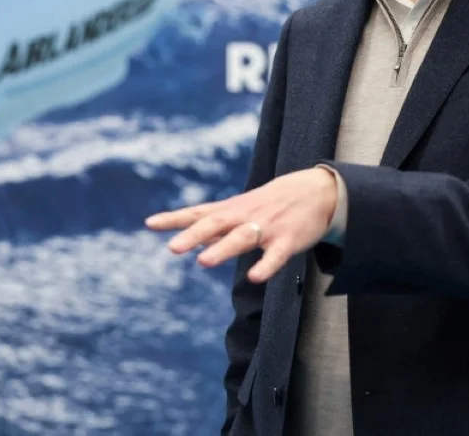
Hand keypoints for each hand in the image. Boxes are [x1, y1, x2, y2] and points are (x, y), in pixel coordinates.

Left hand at [145, 167, 339, 283]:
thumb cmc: (275, 201)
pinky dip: (265, 266)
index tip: (149, 223)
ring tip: (203, 261)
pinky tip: (255, 278)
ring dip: (222, 249)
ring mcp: (267, 227)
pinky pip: (275, 255)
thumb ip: (218, 223)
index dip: (174, 218)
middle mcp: (245, 216)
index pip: (198, 212)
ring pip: (242, 238)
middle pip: (215, 224)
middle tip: (172, 249)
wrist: (318, 191)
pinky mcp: (288, 240)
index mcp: (232, 209)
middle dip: (193, 235)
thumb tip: (190, 238)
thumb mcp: (243, 207)